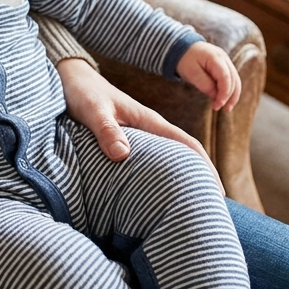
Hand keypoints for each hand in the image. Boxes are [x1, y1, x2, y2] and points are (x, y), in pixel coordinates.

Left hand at [56, 57, 221, 192]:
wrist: (70, 78)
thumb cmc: (82, 92)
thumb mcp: (93, 111)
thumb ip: (106, 131)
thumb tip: (123, 155)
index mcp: (149, 121)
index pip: (187, 144)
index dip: (205, 167)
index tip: (219, 192)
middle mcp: (149, 128)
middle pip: (184, 155)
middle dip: (199, 178)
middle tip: (210, 209)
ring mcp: (139, 134)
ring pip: (167, 158)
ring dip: (180, 178)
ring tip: (188, 206)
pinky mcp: (126, 139)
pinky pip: (149, 160)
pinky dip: (158, 175)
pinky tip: (155, 193)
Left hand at [175, 41, 241, 111]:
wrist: (181, 46)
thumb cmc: (184, 59)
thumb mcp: (191, 73)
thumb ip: (204, 84)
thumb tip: (216, 96)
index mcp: (216, 58)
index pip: (225, 78)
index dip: (224, 93)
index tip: (218, 105)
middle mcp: (224, 58)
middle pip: (234, 79)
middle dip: (231, 96)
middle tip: (224, 109)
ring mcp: (225, 61)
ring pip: (235, 79)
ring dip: (233, 94)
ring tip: (227, 108)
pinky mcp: (224, 65)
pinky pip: (230, 78)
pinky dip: (229, 89)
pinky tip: (225, 99)